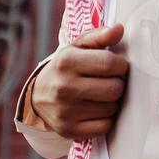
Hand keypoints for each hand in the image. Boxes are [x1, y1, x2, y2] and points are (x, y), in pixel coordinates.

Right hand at [27, 23, 128, 139]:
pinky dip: (105, 119)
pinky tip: (96, 110)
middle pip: (115, 88)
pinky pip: (105, 127)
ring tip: (100, 95)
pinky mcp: (69, 130)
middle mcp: (64, 87)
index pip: (110, 63)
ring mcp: (65, 111)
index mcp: (67, 61)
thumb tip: (119, 29)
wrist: (37, 96)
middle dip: (117, 84)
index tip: (116, 66)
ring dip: (111, 102)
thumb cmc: (65, 68)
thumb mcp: (77, 47)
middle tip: (108, 81)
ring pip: (112, 108)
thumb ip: (99, 36)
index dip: (120, 65)